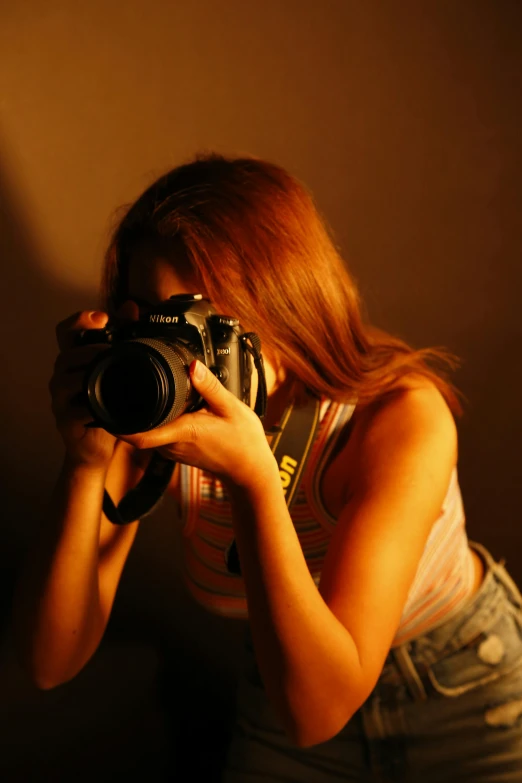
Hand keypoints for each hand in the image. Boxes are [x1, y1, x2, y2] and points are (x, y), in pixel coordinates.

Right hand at [50, 310, 116, 466]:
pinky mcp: (65, 421)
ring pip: (64, 379)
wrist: (101, 446)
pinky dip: (89, 407)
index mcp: (76, 358)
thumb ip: (123, 337)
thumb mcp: (119, 368)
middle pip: (65, 353)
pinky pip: (73, 411)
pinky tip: (105, 406)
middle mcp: (63, 375)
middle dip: (89, 350)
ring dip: (86, 374)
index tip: (102, 318)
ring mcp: (61, 398)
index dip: (79, 321)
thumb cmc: (110, 403)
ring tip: (108, 373)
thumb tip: (132, 307)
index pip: (67, 331)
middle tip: (111, 349)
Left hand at [118, 360, 277, 489]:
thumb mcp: (232, 408)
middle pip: (136, 430)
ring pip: (145, 432)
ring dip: (140, 416)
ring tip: (138, 392)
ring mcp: (173, 450)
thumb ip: (210, 386)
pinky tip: (160, 406)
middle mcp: (172, 444)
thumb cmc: (244, 443)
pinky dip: (152, 421)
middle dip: (124, 411)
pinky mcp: (176, 450)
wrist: (249, 470)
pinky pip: (155, 435)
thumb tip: (193, 365)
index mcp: (183, 432)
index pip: (138, 435)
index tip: (104, 406)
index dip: (116, 424)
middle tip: (120, 386)